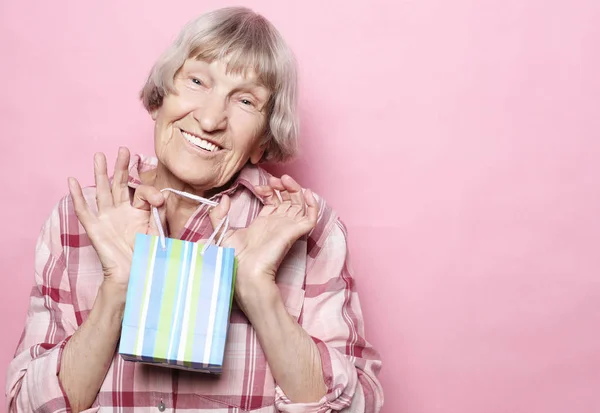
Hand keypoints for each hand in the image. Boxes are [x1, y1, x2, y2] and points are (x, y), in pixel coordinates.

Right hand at [68, 148, 164, 287]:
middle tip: (123, 149)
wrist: (136, 277)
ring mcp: (107, 219)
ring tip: (99, 155)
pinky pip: (84, 211)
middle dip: (121, 166)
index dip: (150, 192)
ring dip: (100, 173)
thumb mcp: (159, 233)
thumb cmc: (150, 257)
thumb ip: (162, 214)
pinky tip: (73, 181)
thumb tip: (165, 196)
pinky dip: (78, 196)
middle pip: (119, 184)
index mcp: (139, 213)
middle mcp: (122, 213)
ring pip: (102, 191)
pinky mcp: (96, 229)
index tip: (159, 199)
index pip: (141, 192)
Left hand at [209, 175, 318, 310]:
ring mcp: (287, 227)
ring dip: (296, 189)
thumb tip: (223, 198)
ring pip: (300, 204)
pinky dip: (313, 204)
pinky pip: (311, 217)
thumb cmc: (234, 258)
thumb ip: (218, 214)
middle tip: (274, 180)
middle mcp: (277, 224)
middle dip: (283, 186)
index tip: (259, 187)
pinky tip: (306, 192)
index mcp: (263, 223)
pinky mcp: (295, 232)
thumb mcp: (221, 231)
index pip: (273, 201)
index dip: (269, 190)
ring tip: (286, 181)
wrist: (244, 271)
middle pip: (288, 200)